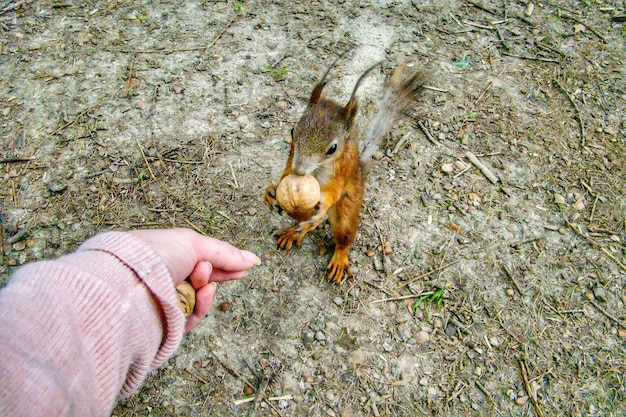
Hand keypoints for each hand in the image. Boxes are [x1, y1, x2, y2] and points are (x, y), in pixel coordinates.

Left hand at [129, 228, 260, 331]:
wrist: (131, 283)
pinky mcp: (165, 322)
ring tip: (201, 279)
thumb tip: (253, 260)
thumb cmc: (156, 255)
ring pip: (199, 300)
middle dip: (216, 276)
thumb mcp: (195, 244)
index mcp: (166, 254)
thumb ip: (226, 254)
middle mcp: (164, 278)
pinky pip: (192, 317)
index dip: (224, 264)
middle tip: (234, 273)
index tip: (244, 267)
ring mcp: (165, 301)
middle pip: (203, 282)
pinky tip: (203, 294)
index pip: (201, 261)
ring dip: (206, 289)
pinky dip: (201, 306)